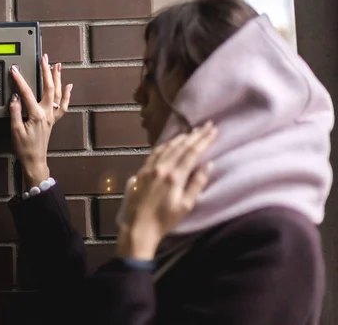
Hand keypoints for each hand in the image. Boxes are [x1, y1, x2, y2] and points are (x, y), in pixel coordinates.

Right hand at [9, 53, 72, 186]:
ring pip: (57, 93)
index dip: (20, 80)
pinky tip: (68, 85)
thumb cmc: (25, 148)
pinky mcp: (53, 120)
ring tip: (57, 65)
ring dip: (58, 78)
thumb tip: (15, 97)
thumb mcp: (15, 130)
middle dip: (46, 71)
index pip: (27, 93)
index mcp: (36, 115)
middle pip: (48, 87)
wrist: (34, 160)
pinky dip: (67, 95)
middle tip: (44, 58)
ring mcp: (52, 116)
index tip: (15, 70)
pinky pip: (63, 105)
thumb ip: (15, 112)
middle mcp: (47, 113)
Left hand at [116, 122, 217, 259]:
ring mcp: (150, 168)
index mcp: (175, 176)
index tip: (214, 130)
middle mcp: (162, 168)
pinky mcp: (141, 171)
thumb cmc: (165, 220)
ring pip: (167, 147)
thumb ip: (197, 184)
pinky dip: (165, 144)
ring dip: (181, 137)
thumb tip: (209, 165)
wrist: (138, 227)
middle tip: (207, 125)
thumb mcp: (186, 205)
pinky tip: (170, 142)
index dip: (204, 140)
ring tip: (192, 131)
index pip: (192, 152)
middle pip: (181, 146)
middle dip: (196, 134)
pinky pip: (155, 152)